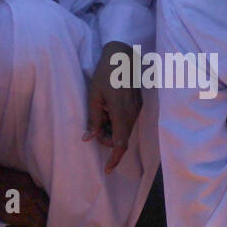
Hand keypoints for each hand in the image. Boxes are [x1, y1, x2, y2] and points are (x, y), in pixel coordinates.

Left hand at [84, 41, 141, 172]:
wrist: (121, 56)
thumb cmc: (105, 73)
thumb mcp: (94, 96)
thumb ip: (93, 119)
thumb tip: (89, 138)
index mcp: (121, 113)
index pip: (120, 143)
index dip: (114, 159)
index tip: (108, 170)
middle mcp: (133, 114)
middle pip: (121, 139)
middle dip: (108, 140)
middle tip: (94, 127)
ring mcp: (137, 109)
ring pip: (124, 130)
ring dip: (111, 129)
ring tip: (101, 110)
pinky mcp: (138, 105)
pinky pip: (127, 120)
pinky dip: (117, 121)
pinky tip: (108, 107)